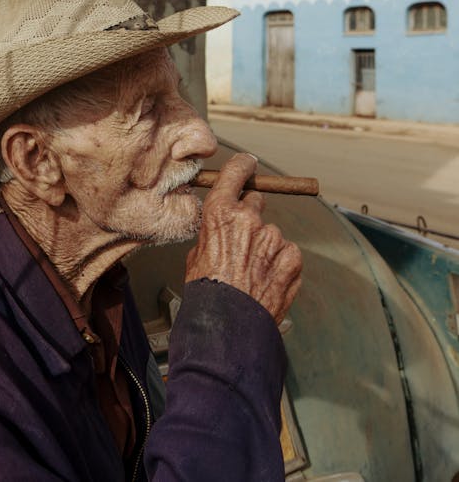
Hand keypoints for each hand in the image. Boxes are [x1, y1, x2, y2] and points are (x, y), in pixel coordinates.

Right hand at [185, 153, 301, 323]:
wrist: (228, 323)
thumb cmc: (207, 292)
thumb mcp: (195, 256)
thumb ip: (212, 235)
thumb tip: (219, 233)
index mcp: (220, 213)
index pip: (235, 172)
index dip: (242, 166)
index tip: (248, 164)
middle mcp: (249, 219)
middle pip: (255, 203)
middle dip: (249, 217)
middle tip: (241, 241)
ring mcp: (274, 238)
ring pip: (271, 233)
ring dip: (264, 247)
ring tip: (251, 273)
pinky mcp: (292, 257)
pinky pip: (287, 253)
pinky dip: (280, 263)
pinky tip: (265, 280)